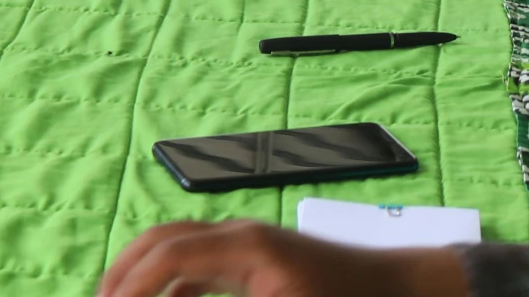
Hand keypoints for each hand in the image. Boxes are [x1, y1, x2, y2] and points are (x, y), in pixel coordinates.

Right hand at [99, 220, 466, 296]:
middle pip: (163, 241)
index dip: (129, 288)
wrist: (403, 293)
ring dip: (146, 278)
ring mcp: (250, 246)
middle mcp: (241, 236)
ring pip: (179, 251)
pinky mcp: (259, 263)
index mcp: (245, 248)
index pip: (167, 258)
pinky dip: (175, 288)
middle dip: (124, 274)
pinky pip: (202, 268)